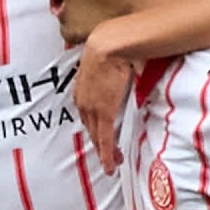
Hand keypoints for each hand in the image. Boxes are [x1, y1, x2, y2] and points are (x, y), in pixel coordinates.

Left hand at [74, 33, 132, 174]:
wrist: (110, 44)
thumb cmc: (112, 47)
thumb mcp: (107, 62)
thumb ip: (113, 73)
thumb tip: (127, 71)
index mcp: (82, 88)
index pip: (87, 113)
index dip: (94, 126)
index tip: (101, 135)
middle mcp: (83, 100)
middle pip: (90, 127)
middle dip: (99, 142)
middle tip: (108, 154)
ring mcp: (92, 108)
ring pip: (97, 135)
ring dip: (105, 151)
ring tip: (113, 163)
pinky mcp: (103, 113)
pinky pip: (105, 138)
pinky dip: (108, 153)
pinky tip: (112, 164)